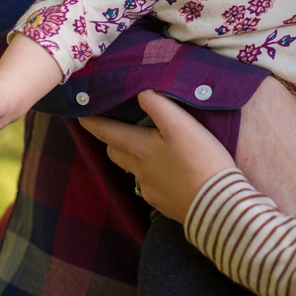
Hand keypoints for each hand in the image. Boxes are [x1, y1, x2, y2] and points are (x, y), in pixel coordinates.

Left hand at [81, 90, 233, 221]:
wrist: (216, 203)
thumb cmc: (200, 159)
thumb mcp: (181, 125)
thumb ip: (158, 105)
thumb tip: (140, 92)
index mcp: (139, 148)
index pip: (105, 131)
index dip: (90, 121)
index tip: (80, 113)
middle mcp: (138, 170)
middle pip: (114, 152)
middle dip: (112, 139)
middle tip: (119, 127)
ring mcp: (149, 189)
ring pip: (132, 170)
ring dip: (133, 157)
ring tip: (150, 148)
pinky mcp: (163, 202)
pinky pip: (151, 186)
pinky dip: (154, 175)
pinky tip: (172, 172)